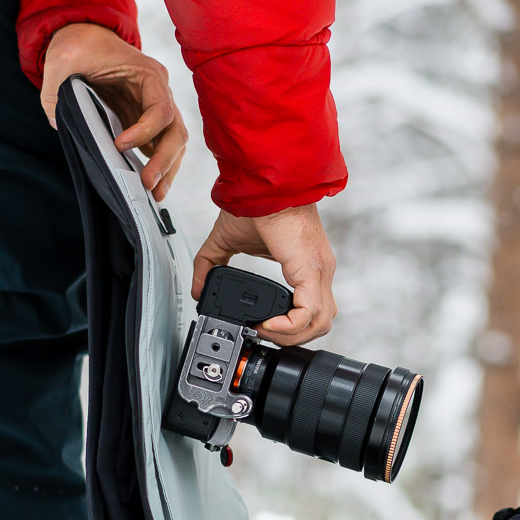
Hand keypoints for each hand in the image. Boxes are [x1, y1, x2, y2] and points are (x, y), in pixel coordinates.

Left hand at [40, 22, 185, 200]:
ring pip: (174, 141)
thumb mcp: (61, 61)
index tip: (118, 146)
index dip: (144, 132)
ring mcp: (155, 106)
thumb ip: (55, 92)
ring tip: (155, 195)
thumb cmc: (79, 45)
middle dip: (164, 161)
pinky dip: (158, 164)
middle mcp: (159, 91)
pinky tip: (149, 184)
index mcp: (148, 74)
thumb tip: (58, 122)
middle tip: (148, 186)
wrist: (84, 36)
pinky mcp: (146, 118)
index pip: (161, 110)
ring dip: (167, 168)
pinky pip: (160, 144)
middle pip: (176, 131)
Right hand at [192, 205, 337, 345]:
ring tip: (265, 330)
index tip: (264, 326)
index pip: (314, 307)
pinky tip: (269, 324)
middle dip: (294, 336)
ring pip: (321, 322)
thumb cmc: (253, 202)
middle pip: (322, 321)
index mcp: (306, 265)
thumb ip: (212, 265)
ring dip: (292, 336)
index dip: (292, 325)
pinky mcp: (312, 270)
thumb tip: (197, 289)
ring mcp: (319, 271)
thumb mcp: (228, 241)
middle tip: (266, 334)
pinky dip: (290, 326)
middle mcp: (319, 270)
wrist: (262, 182)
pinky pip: (309, 313)